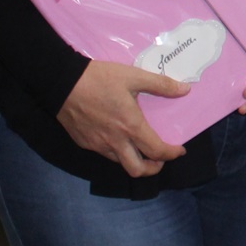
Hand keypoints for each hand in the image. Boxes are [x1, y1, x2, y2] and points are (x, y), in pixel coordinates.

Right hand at [56, 60, 189, 177]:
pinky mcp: (84, 143)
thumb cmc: (99, 79)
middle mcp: (115, 141)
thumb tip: (185, 90)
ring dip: (134, 160)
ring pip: (120, 163)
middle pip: (137, 170)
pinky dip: (117, 152)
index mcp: (130, 126)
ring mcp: (97, 145)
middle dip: (153, 169)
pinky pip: (105, 154)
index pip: (156, 151)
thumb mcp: (133, 76)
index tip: (179, 150)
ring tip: (140, 148)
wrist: (61, 83)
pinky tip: (118, 138)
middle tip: (159, 158)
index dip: (171, 154)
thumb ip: (160, 84)